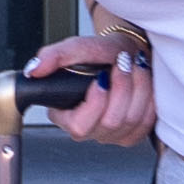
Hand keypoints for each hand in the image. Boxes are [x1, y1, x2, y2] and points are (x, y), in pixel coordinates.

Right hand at [23, 31, 160, 154]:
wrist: (128, 55)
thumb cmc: (101, 54)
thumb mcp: (77, 48)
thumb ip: (54, 56)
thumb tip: (34, 70)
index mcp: (66, 114)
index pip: (79, 126)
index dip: (95, 104)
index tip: (101, 78)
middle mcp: (88, 129)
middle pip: (111, 122)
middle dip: (122, 87)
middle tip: (123, 63)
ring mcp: (111, 135)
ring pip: (131, 120)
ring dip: (138, 87)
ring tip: (134, 66)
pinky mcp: (133, 134)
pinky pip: (146, 121)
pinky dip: (148, 97)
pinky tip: (142, 82)